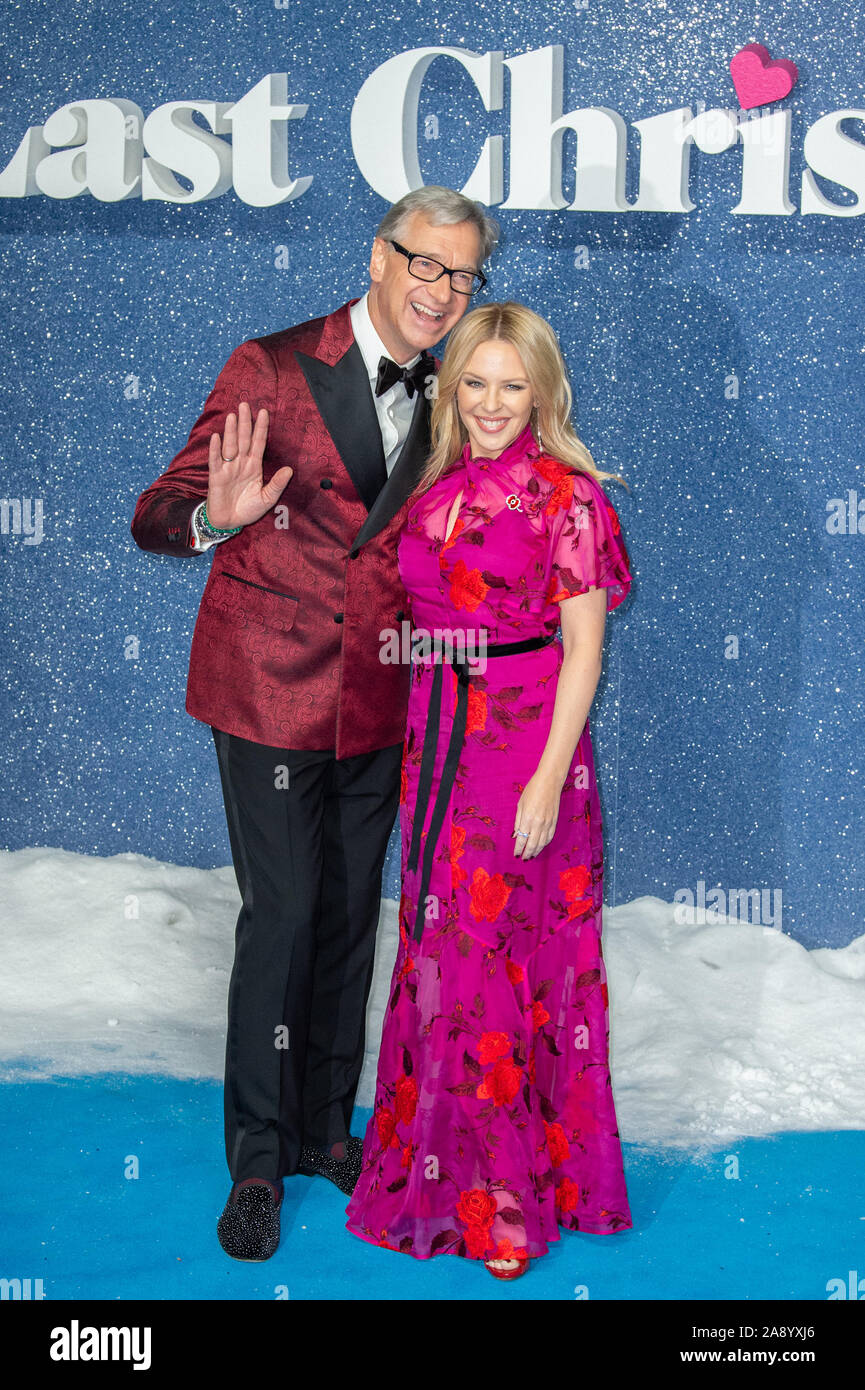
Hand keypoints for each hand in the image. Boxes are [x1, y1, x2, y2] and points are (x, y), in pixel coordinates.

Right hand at [205, 401, 292, 529]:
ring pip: (230, 446)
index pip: (258, 443)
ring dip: (231, 431)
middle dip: (245, 422)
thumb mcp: (267, 498)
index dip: (261, 429)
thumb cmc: (247, 509)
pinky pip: (215, 461)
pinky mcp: (216, 477)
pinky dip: (215, 450)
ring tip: (232, 416)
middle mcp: (240, 464)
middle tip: (245, 404)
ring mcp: (227, 468)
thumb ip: (277, 484)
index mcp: (254, 467)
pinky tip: (216, 437)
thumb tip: (289, 470)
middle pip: (243, 439)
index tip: (264, 412)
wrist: (229, 522)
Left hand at [513, 769, 562, 859]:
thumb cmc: (532, 790)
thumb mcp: (520, 804)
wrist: (550, 781)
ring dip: (536, 851)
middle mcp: (538, 823)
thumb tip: (516, 835)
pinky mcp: (555, 821)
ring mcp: (548, 823)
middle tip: (523, 858)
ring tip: (531, 856)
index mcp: (528, 818)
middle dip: (527, 853)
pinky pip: (550, 836)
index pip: (522, 839)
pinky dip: (545, 844)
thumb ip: (518, 821)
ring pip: (542, 843)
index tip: (516, 854)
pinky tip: (540, 846)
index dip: (518, 848)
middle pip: (532, 844)